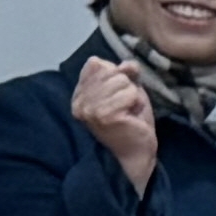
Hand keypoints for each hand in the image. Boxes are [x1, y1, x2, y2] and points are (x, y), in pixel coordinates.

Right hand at [68, 57, 158, 194]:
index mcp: (78, 94)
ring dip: (132, 95)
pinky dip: (137, 102)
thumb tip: (127, 64)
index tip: (118, 95)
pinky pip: (130, 92)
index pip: (96, 64)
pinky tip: (131, 116)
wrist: (136, 150)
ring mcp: (89, 109)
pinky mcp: (103, 115)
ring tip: (128, 111)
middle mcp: (78, 101)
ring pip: (121, 80)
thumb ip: (125, 72)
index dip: (115, 74)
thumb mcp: (127, 88)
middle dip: (126, 86)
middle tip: (125, 106)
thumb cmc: (131, 120)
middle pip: (111, 71)